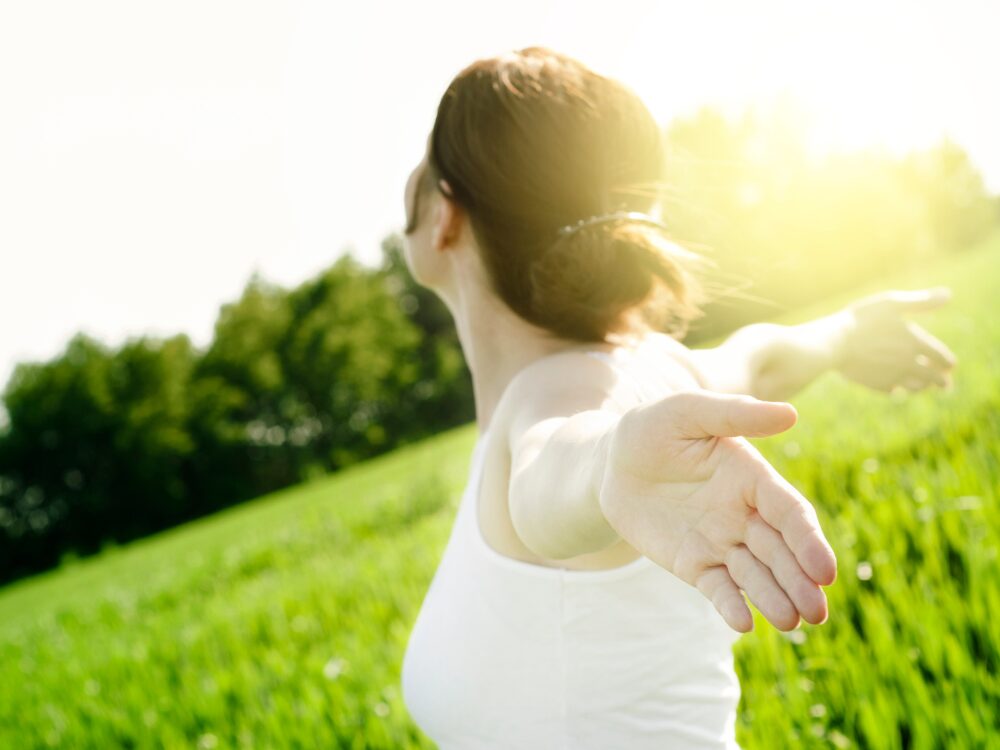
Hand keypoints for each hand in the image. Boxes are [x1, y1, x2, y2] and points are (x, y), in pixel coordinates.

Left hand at [597, 390, 835, 632]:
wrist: (609, 464)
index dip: (809, 541)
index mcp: (752, 477)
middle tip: (816, 611)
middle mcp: (744, 514)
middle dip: (800, 581)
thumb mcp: (686, 412)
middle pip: (780, 551)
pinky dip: (731, 606)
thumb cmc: (651, 429)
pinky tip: (743, 623)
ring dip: (775, 599)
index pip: (789, 513)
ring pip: (755, 575)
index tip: (824, 571)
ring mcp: (720, 542)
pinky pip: (718, 588)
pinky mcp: (695, 564)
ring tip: (790, 622)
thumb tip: (790, 413)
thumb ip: (734, 415)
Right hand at [834, 287, 956, 392]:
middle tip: (945, 384)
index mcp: (917, 343)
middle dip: (942, 381)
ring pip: (916, 387)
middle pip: (935, 378)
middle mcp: (909, 363)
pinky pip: (893, 390)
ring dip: (922, 386)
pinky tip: (895, 387)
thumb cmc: (862, 319)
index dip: (948, 362)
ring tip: (922, 385)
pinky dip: (897, 389)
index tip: (950, 365)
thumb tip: (948, 294)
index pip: (943, 358)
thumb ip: (921, 301)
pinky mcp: (876, 384)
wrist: (834, 343)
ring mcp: (893, 376)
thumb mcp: (891, 303)